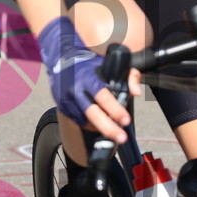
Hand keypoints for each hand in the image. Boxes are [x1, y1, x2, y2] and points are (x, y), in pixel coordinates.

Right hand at [38, 17, 136, 143]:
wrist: (61, 58)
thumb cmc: (90, 63)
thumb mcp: (111, 63)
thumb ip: (128, 75)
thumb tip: (136, 93)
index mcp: (88, 77)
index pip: (103, 96)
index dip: (115, 109)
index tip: (126, 120)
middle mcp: (76, 89)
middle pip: (92, 113)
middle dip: (108, 128)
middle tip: (121, 138)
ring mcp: (67, 99)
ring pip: (85, 120)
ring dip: (100, 128)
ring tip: (113, 130)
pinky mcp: (62, 106)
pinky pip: (78, 120)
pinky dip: (90, 124)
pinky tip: (98, 122)